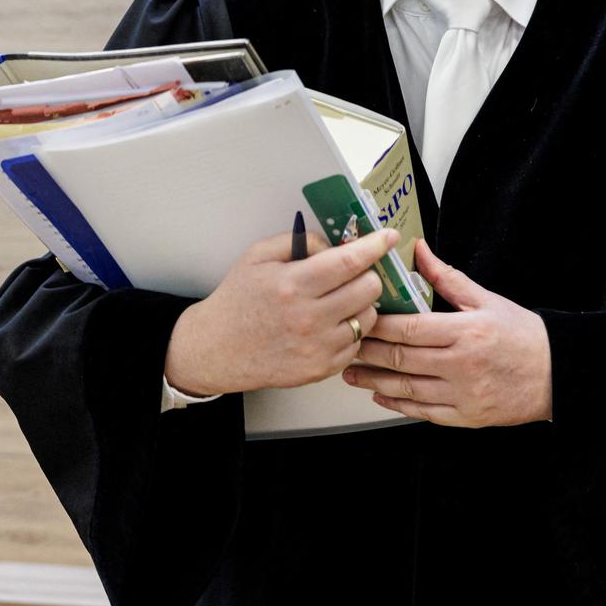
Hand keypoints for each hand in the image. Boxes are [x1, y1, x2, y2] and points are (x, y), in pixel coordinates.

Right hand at [163, 227, 392, 394]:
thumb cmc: (238, 299)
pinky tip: (330, 324)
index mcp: (293, 284)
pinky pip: (356, 344)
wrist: (216, 348)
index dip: (375, 245)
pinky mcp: (320, 369)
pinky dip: (350, 330)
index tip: (388, 237)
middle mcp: (309, 318)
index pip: (349, 261)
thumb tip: (336, 244)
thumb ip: (300, 242)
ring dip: (361, 304)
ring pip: (368, 317)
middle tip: (351, 274)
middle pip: (368, 288)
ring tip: (339, 300)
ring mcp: (317, 347)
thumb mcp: (258, 256)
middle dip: (366, 275)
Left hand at [342, 239, 551, 426]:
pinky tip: (381, 396)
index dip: (379, 325)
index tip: (361, 318)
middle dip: (369, 352)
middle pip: (402, 359)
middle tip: (346, 344)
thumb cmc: (523, 336)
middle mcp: (461, 365)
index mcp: (466, 331)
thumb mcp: (487, 300)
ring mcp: (463, 394)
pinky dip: (398, 405)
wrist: (557, 374)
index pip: (410, 328)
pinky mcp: (466, 416)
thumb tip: (419, 251)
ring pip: (407, 389)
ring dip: (374, 381)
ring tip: (351, 373)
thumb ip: (447, 278)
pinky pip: (423, 412)